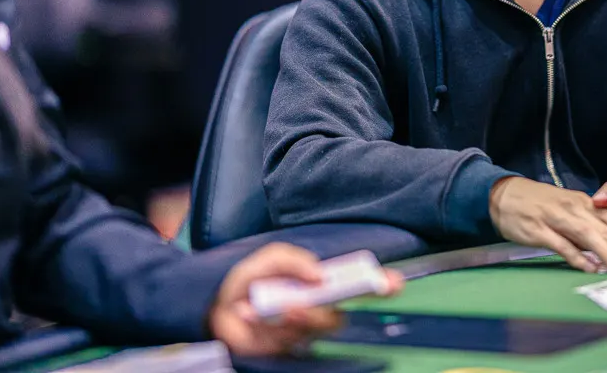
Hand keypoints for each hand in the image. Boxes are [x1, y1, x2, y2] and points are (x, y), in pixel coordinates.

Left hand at [207, 243, 403, 355]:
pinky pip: (288, 342)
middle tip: (305, 303)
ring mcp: (298, 331)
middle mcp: (314, 309)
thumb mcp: (269, 258)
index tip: (395, 283)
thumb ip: (294, 260)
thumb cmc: (246, 279)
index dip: (380, 285)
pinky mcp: (281, 348)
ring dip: (300, 320)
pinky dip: (273, 328)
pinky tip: (256, 315)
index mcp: (318, 285)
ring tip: (281, 309)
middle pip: (337, 318)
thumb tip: (321, 275)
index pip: (356, 287)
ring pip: (314, 332)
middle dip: (323, 313)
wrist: (211, 305)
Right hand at [489, 177, 606, 272]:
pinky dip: (577, 257)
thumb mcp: (569, 207)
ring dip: (606, 253)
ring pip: (588, 235)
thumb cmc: (539, 203)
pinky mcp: (540, 231)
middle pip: (605, 228)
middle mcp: (575, 209)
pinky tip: (589, 268)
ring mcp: (557, 219)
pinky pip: (563, 245)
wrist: (505, 195)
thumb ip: (590, 223)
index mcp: (584, 203)